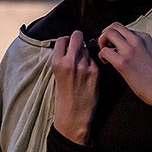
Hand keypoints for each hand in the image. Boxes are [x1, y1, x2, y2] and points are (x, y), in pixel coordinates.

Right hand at [51, 30, 98, 144]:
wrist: (73, 115)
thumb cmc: (63, 96)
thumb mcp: (56, 75)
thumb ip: (62, 59)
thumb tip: (72, 45)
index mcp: (57, 62)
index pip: (62, 39)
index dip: (66, 41)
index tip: (68, 46)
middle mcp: (70, 62)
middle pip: (77, 36)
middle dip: (78, 39)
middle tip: (79, 46)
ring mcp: (84, 66)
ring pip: (87, 47)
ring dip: (85, 52)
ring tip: (82, 65)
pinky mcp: (95, 72)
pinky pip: (94, 60)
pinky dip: (92, 63)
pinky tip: (88, 73)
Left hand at [97, 23, 151, 122]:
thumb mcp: (149, 52)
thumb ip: (137, 45)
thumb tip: (120, 44)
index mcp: (144, 37)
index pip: (123, 28)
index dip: (114, 35)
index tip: (112, 44)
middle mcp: (137, 40)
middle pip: (114, 26)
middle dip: (105, 34)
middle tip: (105, 46)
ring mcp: (129, 50)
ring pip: (108, 34)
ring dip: (102, 42)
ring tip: (105, 54)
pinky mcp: (122, 62)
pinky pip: (104, 51)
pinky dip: (102, 56)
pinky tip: (107, 63)